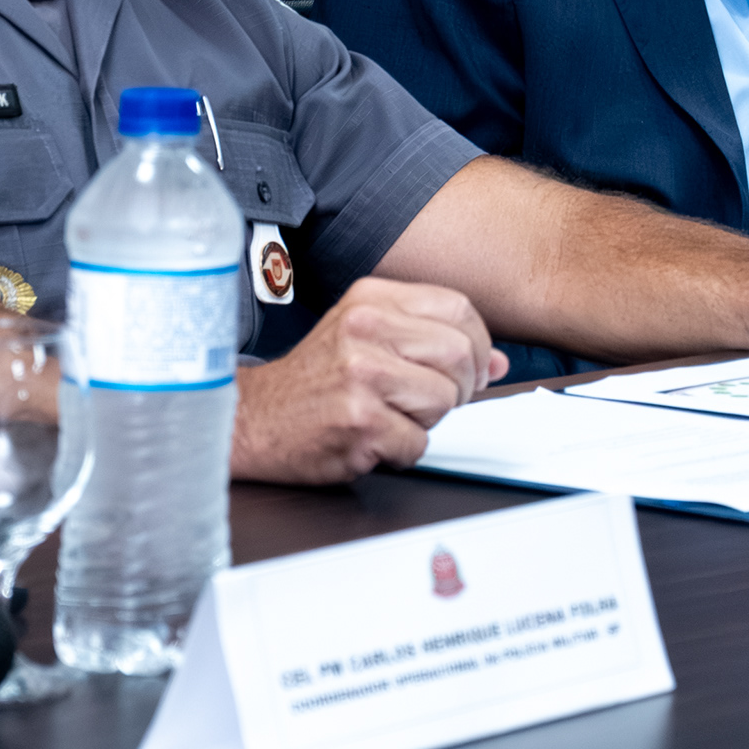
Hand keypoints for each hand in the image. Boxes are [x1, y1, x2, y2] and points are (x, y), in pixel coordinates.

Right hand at [231, 278, 506, 483]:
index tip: (467, 368)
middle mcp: (365, 328)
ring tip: (388, 415)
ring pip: (444, 400)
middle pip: (460, 356)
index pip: (459, 309)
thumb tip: (497, 363)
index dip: (477, 345)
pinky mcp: (360, 420)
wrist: (251, 419)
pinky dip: (402, 451)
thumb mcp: (366, 336)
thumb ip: (432, 340)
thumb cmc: (312, 380)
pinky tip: (372, 438)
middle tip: (426, 400)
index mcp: (371, 298)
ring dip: (426, 421)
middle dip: (456, 388)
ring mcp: (362, 374)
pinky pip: (418, 443)